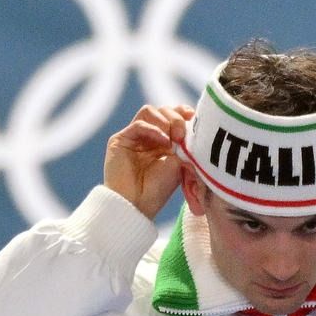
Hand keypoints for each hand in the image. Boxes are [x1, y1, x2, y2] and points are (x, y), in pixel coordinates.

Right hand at [104, 104, 193, 219]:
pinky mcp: (120, 140)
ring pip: (150, 111)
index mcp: (163, 140)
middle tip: (183, 135)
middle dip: (176, 118)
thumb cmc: (158, 190)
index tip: (195, 120)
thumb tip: (195, 124)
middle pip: (163, 110)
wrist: (136, 206)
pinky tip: (164, 142)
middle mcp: (148, 136)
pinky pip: (139, 124)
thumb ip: (184, 143)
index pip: (173, 114)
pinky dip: (154, 130)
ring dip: (165, 120)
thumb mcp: (179, 163)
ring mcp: (133, 137)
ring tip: (174, 138)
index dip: (184, 113)